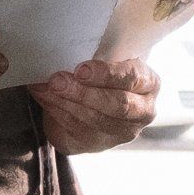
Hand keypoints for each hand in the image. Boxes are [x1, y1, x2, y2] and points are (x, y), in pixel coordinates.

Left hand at [29, 54, 158, 152]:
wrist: (95, 99)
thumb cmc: (104, 72)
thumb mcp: (108, 58)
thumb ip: (97, 53)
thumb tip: (65, 49)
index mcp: (149, 84)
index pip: (133, 78)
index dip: (107, 74)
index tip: (80, 69)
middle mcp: (142, 112)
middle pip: (116, 105)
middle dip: (83, 93)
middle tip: (57, 81)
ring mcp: (121, 132)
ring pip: (93, 120)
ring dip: (65, 102)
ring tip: (45, 87)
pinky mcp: (97, 144)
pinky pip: (75, 130)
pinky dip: (56, 111)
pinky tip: (44, 97)